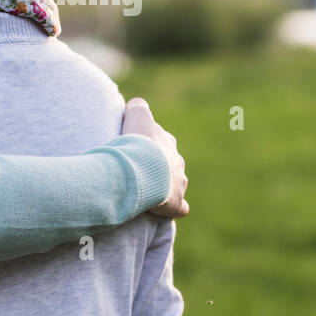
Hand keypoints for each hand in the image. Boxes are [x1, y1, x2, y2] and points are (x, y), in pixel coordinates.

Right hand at [122, 98, 188, 218]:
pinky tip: (166, 211)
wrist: (144, 169)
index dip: (148, 146)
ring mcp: (179, 183)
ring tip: (148, 192)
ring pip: (175, 184)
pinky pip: (179, 207)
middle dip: (159, 167)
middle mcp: (177, 161)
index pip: (161, 141)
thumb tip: (137, 104)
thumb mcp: (136, 116)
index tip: (136, 150)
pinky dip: (174, 208)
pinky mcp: (176, 203)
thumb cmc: (138, 143)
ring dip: (164, 187)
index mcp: (167, 142)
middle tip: (140, 172)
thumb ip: (137, 107)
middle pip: (170, 163)